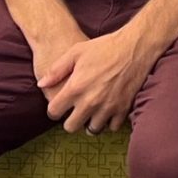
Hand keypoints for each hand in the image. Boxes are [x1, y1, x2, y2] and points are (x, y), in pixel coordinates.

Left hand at [36, 25, 150, 132]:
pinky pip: (112, 127)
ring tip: (91, 112)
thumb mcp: (76, 52)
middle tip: (75, 111)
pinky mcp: (123, 108)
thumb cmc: (104, 47)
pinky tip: (107, 111)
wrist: (135, 47)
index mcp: (75, 88)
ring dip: (89, 122)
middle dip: (70, 120)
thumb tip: (42, 85)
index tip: (60, 105)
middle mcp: (90, 102)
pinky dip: (109, 122)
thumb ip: (56, 70)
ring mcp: (107, 107)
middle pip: (71, 127)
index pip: (54, 112)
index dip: (54, 110)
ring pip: (92, 130)